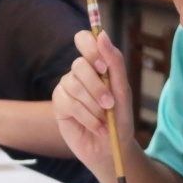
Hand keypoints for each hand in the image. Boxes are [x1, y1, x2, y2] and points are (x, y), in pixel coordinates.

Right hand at [52, 30, 134, 169]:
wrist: (113, 147)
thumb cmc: (119, 118)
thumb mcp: (123, 91)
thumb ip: (115, 63)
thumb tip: (102, 35)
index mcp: (96, 64)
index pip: (84, 39)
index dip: (90, 48)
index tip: (103, 67)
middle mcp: (79, 72)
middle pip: (79, 65)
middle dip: (97, 87)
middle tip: (110, 104)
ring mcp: (67, 87)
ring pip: (74, 85)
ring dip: (94, 105)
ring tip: (105, 119)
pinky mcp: (59, 104)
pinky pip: (69, 103)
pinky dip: (87, 117)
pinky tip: (97, 127)